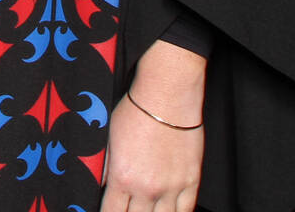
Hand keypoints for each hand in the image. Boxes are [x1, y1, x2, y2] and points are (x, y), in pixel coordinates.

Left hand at [101, 42, 205, 211]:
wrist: (167, 95)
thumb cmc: (137, 110)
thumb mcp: (110, 139)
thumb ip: (107, 168)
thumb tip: (103, 185)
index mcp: (122, 177)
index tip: (109, 210)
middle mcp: (147, 188)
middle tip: (129, 208)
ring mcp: (171, 187)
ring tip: (146, 209)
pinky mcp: (191, 181)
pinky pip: (185, 210)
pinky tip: (167, 210)